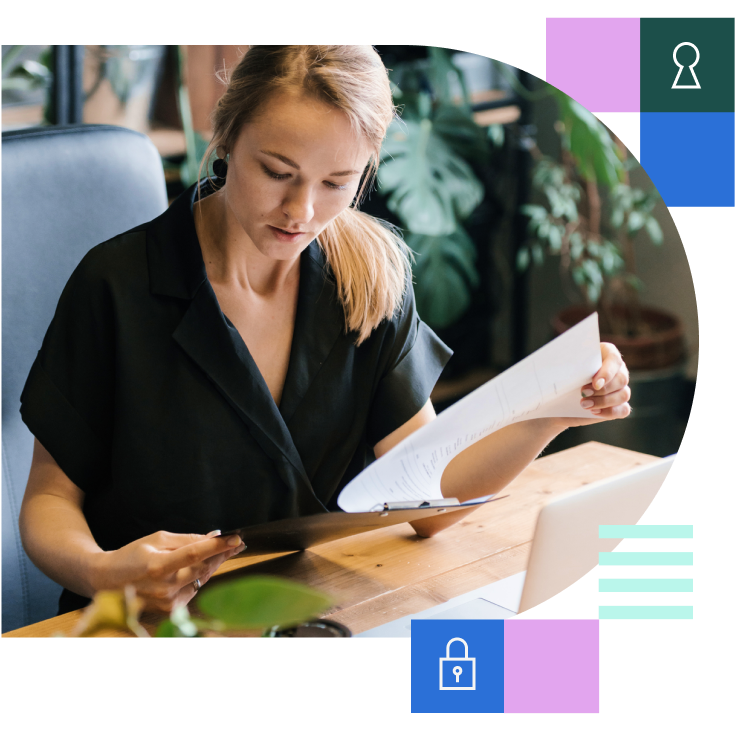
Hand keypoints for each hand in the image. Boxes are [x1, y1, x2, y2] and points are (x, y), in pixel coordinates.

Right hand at [91, 531, 245, 612]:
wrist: (107, 581)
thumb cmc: (132, 555)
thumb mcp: (157, 539)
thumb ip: (187, 540)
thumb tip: (213, 537)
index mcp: (158, 566)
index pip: (195, 554)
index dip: (218, 546)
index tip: (236, 538)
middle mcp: (164, 587)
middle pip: (203, 568)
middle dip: (222, 554)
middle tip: (235, 543)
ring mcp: (168, 601)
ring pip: (201, 579)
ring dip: (212, 565)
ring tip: (220, 552)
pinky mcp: (170, 610)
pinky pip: (194, 590)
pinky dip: (199, 577)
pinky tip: (199, 568)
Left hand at [559, 342, 630, 427]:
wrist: (557, 399)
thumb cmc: (560, 378)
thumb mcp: (562, 368)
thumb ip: (570, 363)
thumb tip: (571, 366)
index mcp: (605, 354)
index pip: (614, 359)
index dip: (607, 372)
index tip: (595, 383)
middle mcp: (617, 370)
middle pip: (622, 379)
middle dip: (602, 389)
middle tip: (582, 393)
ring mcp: (620, 388)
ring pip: (623, 395)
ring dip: (603, 401)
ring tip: (583, 404)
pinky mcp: (618, 405)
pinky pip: (624, 410)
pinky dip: (609, 412)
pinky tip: (593, 412)